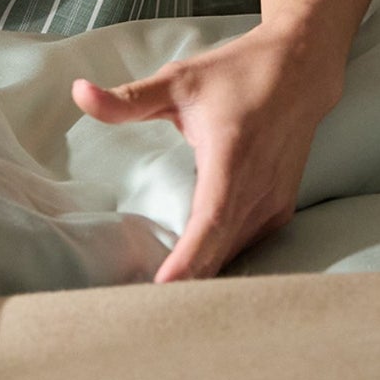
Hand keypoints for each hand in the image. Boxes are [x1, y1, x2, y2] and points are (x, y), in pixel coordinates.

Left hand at [71, 26, 342, 282]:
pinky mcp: (280, 210)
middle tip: (138, 310)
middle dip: (185, 283)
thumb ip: (127, 98)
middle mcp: (259, 187)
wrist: (300, 69)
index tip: (161, 290)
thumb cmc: (235, 73)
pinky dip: (219, 262)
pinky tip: (191, 278)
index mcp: (232, 156)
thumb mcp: (178, 80)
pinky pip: (245, 246)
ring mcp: (274, 204)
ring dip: (202, 278)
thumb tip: (78, 93)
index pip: (210, 221)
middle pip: (220, 251)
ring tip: (159, 305)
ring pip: (234, 255)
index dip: (188, 259)